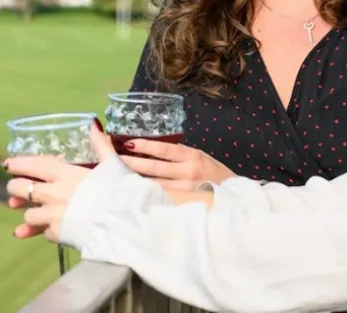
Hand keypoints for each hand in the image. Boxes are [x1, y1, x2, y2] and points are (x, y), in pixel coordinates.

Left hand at [5, 121, 115, 242]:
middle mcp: (54, 194)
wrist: (125, 224)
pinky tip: (49, 230)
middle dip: (15, 188)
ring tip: (35, 213)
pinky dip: (46, 231)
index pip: (34, 165)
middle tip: (16, 189)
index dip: (18, 163)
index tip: (8, 164)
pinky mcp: (59, 234)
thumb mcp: (112, 164)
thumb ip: (100, 145)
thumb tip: (93, 124)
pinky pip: (44, 232)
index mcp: (65, 174)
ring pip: (28, 214)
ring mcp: (54, 215)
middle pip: (21, 189)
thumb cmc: (121, 191)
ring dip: (31, 213)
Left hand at [120, 140, 234, 190]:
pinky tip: (129, 192)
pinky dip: (143, 194)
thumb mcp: (202, 159)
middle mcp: (188, 172)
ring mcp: (184, 191)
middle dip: (130, 161)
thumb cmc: (217, 178)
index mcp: (193, 156)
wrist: (235, 201)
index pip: (164, 149)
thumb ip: (180, 156)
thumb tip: (151, 151)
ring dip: (132, 179)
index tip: (127, 142)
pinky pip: (158, 198)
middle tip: (111, 157)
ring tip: (113, 174)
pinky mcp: (182, 205)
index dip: (144, 145)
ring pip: (152, 184)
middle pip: (153, 167)